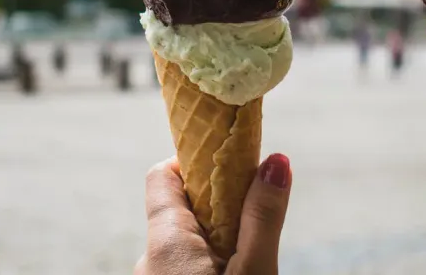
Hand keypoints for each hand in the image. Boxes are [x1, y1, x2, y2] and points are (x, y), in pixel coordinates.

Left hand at [135, 153, 291, 274]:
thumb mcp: (254, 270)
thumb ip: (262, 217)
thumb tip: (276, 161)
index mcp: (165, 241)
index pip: (163, 174)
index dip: (197, 162)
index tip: (234, 168)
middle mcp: (149, 257)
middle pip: (181, 206)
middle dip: (219, 203)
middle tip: (253, 215)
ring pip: (186, 238)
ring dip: (217, 234)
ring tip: (248, 252)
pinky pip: (182, 262)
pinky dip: (208, 258)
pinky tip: (234, 270)